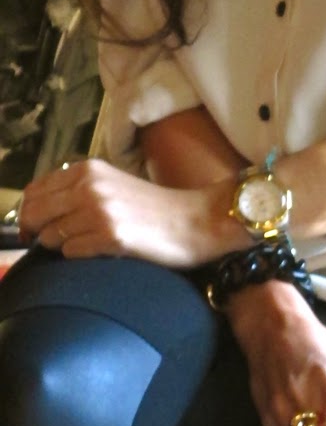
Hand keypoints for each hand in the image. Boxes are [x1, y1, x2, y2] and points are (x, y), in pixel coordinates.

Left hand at [17, 158, 221, 266]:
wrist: (196, 220)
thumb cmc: (154, 207)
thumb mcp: (112, 184)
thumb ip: (77, 190)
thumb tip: (38, 211)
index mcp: (89, 170)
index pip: (33, 192)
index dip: (31, 213)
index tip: (40, 226)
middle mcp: (90, 186)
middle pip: (34, 214)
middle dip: (38, 231)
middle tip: (57, 240)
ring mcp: (99, 211)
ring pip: (50, 237)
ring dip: (63, 245)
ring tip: (90, 242)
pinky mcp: (110, 236)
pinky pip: (71, 253)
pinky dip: (80, 255)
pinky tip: (102, 250)